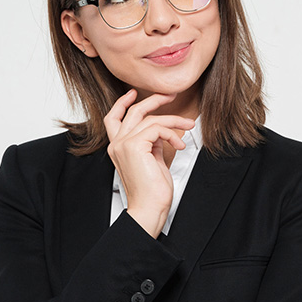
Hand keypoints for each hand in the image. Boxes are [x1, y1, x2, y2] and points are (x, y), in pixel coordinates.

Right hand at [104, 89, 195, 236]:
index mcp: (118, 148)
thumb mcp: (152, 161)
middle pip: (133, 111)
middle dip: (154, 100)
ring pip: (151, 118)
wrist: (149, 208)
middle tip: (171, 95)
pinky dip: (172, 133)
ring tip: (188, 125)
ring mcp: (123, 144)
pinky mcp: (135, 146)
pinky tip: (179, 145)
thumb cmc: (152, 191)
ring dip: (174, 120)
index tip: (134, 93)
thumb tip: (161, 132)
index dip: (122, 103)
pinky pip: (157, 128)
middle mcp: (117, 144)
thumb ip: (152, 144)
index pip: (113, 118)